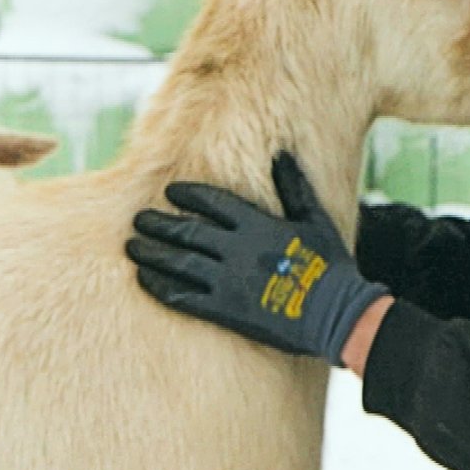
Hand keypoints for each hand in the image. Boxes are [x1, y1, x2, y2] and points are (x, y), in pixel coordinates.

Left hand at [127, 151, 387, 365]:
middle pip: (187, 231)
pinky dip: (160, 287)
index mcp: (258, 224)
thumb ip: (293, 187)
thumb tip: (281, 154)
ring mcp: (229, 281)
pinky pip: (184, 297)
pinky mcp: (225, 311)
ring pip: (178, 262)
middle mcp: (237, 249)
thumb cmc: (330, 265)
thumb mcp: (315, 220)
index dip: (189, 194)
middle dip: (159, 223)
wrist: (337, 315)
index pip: (214, 202)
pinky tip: (144, 279)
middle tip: (138, 219)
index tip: (171, 191)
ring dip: (152, 253)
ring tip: (132, 245)